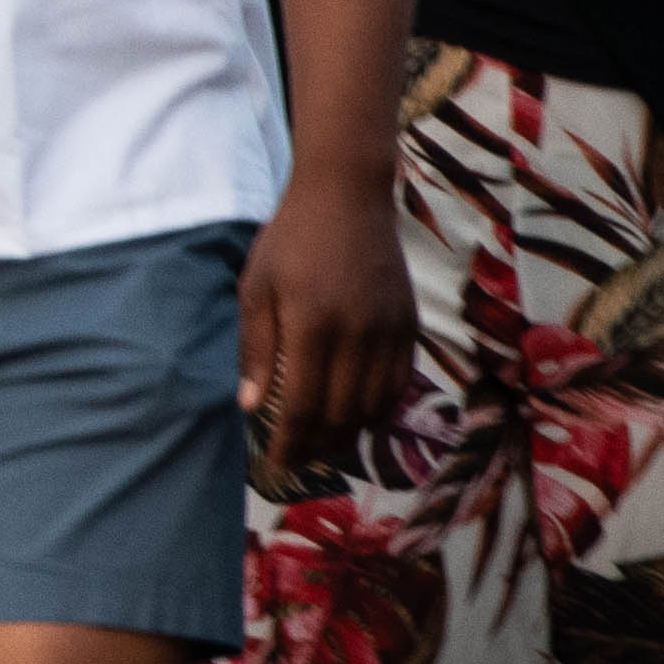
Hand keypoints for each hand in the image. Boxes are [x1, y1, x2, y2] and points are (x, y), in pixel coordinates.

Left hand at [237, 174, 411, 485]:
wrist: (348, 198)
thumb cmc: (289, 239)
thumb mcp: (256, 288)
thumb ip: (256, 349)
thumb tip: (252, 407)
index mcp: (313, 326)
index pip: (304, 405)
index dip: (290, 443)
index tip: (275, 466)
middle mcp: (359, 335)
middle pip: (343, 414)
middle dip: (317, 447)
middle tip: (295, 464)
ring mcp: (391, 332)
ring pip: (376, 405)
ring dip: (349, 435)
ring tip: (322, 448)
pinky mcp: (411, 325)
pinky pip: (399, 383)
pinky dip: (379, 409)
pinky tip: (358, 418)